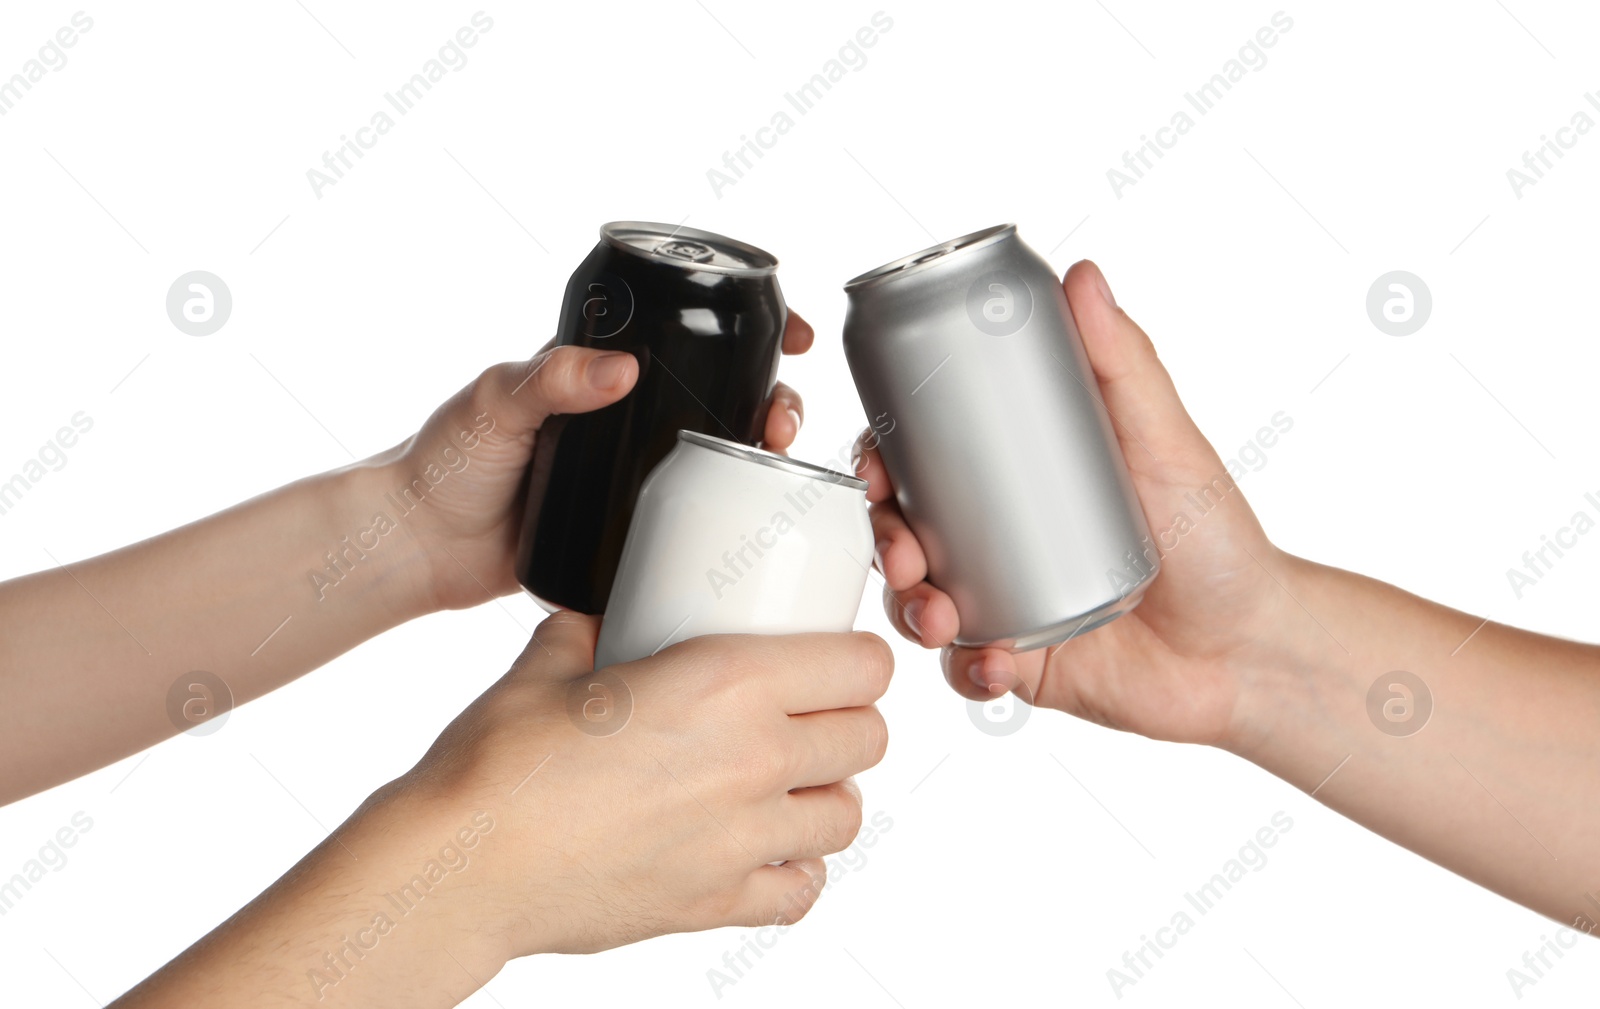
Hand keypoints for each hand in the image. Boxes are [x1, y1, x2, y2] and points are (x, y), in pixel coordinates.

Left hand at [376, 315, 814, 612]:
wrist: (421, 548)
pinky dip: (728, 512)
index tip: (789, 334)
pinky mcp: (627, 525)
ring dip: (758, 453)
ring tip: (775, 460)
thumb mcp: (495, 404)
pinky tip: (754, 518)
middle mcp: (622, 417)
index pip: (684, 332)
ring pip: (715, 455)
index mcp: (596, 373)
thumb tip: (618, 367)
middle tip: (781, 420)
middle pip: (720, 397)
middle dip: (769, 398)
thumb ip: (550, 378)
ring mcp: (629, 472)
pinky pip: (690, 515)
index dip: (745, 326)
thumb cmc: (443, 464)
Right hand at [392, 613, 892, 960]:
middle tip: (809, 715)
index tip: (837, 657)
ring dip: (827, 794)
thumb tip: (602, 618)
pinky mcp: (718, 901)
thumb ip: (593, 630)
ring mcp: (742, 839)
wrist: (463, 866)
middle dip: (847, 720)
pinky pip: (802, 890)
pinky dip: (795, 869)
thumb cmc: (499, 763)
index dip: (858, 658)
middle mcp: (753, 759)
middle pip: (868, 737)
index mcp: (727, 683)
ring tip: (790, 783)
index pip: (862, 665)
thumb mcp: (550, 663)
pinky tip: (764, 849)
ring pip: (848, 815)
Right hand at [858, 260, 1293, 747]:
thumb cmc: (1218, 541)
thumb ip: (1123, 361)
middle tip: (905, 552)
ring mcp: (1007, 604)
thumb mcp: (1165, 442)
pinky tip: (992, 665)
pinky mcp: (1021, 666)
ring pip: (920, 604)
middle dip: (885, 541)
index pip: (926, 460)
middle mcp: (1000, 541)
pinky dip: (967, 672)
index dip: (884, 460)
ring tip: (942, 615)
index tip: (875, 465)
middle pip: (905, 531)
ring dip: (912, 609)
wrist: (1252, 650)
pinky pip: (967, 672)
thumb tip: (1083, 277)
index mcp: (1018, 481)